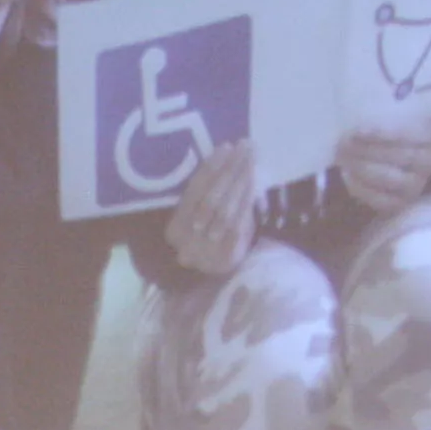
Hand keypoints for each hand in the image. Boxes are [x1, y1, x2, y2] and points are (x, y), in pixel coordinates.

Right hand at [163, 141, 259, 279]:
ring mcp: (208, 250)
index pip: (193, 193)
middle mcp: (187, 241)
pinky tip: (256, 181)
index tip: (226, 147)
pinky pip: (240, 221)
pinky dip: (248, 198)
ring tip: (252, 157)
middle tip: (245, 146)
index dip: (210, 169)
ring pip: (227, 208)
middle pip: (212, 198)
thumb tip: (225, 163)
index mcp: (175, 230)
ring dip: (241, 179)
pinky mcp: (229, 256)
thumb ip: (205, 197)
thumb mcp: (197, 221)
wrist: (215, 283)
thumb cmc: (206, 244)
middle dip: (229, 169)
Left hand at [335, 115, 430, 212]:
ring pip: (388, 178)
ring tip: (342, 156)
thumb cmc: (384, 130)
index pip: (412, 134)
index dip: (385, 133)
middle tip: (343, 143)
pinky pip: (379, 199)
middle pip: (399, 156)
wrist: (384, 159)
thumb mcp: (388, 115)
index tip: (359, 130)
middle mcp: (430, 162)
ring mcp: (416, 185)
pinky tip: (347, 174)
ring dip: (361, 167)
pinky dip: (360, 187)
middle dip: (367, 150)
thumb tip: (356, 110)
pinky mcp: (400, 204)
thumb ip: (380, 113)